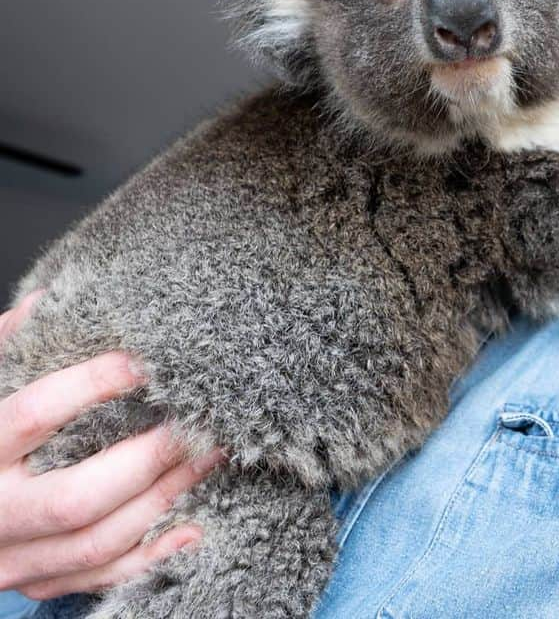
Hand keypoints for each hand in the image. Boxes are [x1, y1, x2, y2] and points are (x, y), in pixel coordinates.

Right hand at [0, 290, 223, 600]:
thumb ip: (3, 347)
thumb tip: (44, 302)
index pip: (35, 414)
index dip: (93, 384)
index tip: (146, 361)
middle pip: (77, 496)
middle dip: (149, 459)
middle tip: (200, 423)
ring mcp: (10, 558)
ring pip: (96, 543)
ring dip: (163, 499)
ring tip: (211, 457)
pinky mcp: (34, 581)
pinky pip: (99, 578)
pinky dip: (151, 557)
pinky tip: (194, 526)